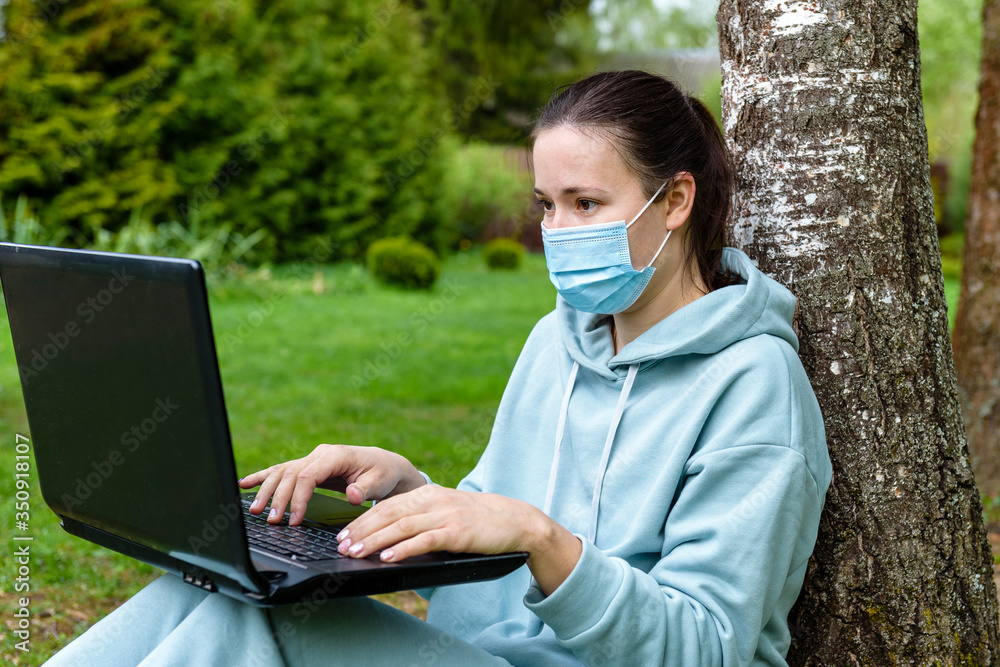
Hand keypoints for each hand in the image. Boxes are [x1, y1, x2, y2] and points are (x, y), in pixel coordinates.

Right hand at [238, 444, 424, 524]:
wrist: (384, 464)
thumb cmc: (382, 473)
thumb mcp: (379, 482)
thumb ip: (365, 489)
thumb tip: (353, 495)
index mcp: (335, 456)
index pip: (308, 476)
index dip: (297, 498)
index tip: (293, 519)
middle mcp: (320, 454)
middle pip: (290, 474)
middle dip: (278, 498)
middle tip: (272, 521)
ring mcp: (312, 458)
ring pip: (282, 471)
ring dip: (266, 490)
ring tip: (255, 510)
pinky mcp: (307, 466)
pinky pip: (281, 470)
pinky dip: (262, 477)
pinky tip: (244, 484)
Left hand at [336, 485, 582, 594]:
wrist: (515, 521)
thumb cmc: (479, 521)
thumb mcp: (447, 512)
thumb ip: (422, 518)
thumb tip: (391, 537)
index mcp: (428, 494)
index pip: (388, 505)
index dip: (363, 519)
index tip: (343, 533)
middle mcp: (433, 500)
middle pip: (389, 514)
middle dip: (361, 530)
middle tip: (340, 545)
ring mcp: (445, 515)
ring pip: (401, 527)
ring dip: (374, 541)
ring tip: (354, 552)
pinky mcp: (456, 532)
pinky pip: (424, 540)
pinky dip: (402, 549)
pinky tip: (387, 557)